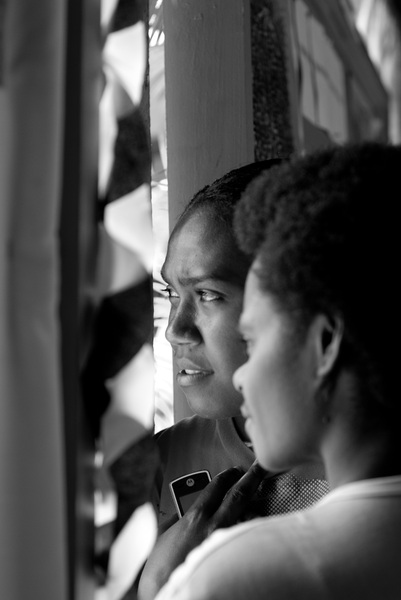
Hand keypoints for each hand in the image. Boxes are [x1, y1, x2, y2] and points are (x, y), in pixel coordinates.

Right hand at [138, 460, 267, 599]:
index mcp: (195, 518)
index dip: (226, 476)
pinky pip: (250, 537)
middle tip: (260, 468)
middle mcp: (215, 526)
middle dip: (251, 478)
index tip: (234, 470)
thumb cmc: (161, 572)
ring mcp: (228, 542)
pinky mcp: (236, 559)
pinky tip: (255, 530)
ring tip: (257, 506)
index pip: (216, 487)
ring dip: (254, 509)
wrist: (168, 595)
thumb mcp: (159, 539)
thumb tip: (174, 519)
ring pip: (250, 518)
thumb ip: (170, 524)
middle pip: (239, 494)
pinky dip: (253, 530)